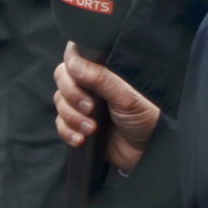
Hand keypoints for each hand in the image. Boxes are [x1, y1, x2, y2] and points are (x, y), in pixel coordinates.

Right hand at [53, 42, 160, 172]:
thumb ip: (100, 78)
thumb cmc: (146, 119)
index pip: (76, 55)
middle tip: (89, 108)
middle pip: (62, 78)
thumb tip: (73, 63)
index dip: (71, 64)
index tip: (77, 77)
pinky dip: (68, 131)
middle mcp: (92, 84)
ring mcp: (84, 105)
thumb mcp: (126, 96)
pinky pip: (61, 124)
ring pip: (60, 102)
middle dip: (71, 95)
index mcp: (104, 71)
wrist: (147, 152)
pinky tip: (82, 138)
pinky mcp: (79, 125)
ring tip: (91, 128)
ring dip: (72, 117)